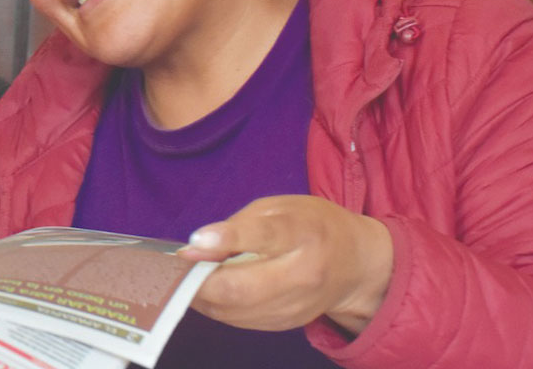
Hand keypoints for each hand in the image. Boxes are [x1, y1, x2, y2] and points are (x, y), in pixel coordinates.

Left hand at [177, 194, 392, 334]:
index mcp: (304, 232)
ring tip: (186, 276)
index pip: (265, 237)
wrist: (356, 264)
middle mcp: (303, 273)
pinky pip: (238, 319)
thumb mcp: (280, 207)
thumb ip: (241, 223)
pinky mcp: (285, 324)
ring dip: (201, 295)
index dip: (225, 240)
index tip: (194, 244)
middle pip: (241, 288)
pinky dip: (215, 305)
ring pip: (234, 310)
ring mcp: (295, 305)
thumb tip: (198, 247)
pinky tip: (207, 289)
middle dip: (198, 281)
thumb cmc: (312, 225)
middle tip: (175, 267)